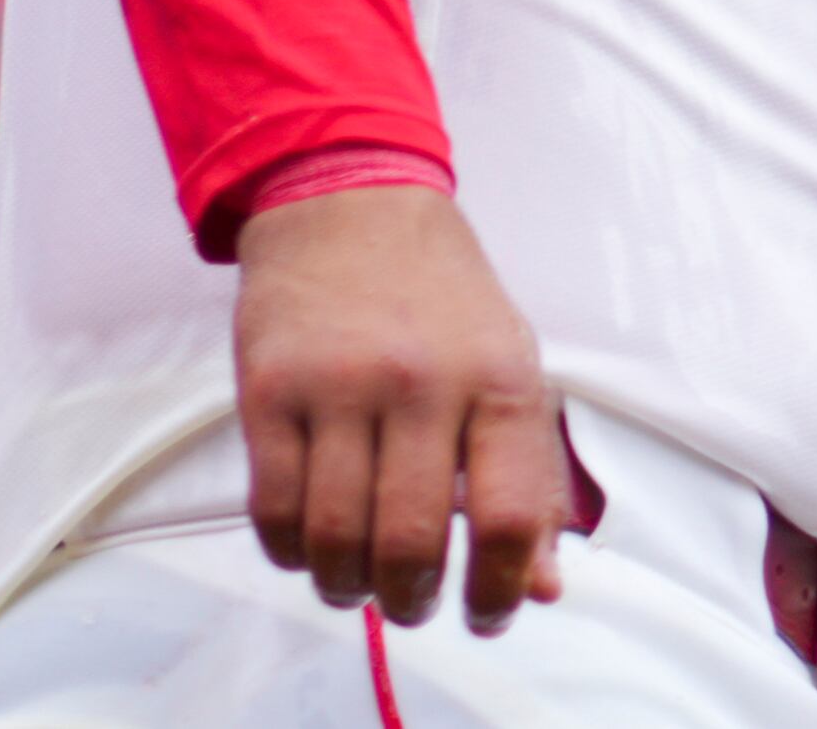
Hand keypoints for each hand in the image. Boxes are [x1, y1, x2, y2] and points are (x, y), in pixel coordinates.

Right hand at [232, 184, 572, 636]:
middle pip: (412, 540)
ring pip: (336, 536)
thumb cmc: (442, 298)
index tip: (491, 614)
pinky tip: (310, 547)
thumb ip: (529, 477)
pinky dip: (291, 551)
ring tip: (360, 584)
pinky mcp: (269, 391)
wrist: (352, 202)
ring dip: (347, 585)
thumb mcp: (510, 366)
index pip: (512, 514)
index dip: (504, 587)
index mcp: (500, 378)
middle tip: (414, 605)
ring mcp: (341, 386)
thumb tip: (546, 584)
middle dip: (413, 599)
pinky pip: (272, 509)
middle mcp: (424, 383)